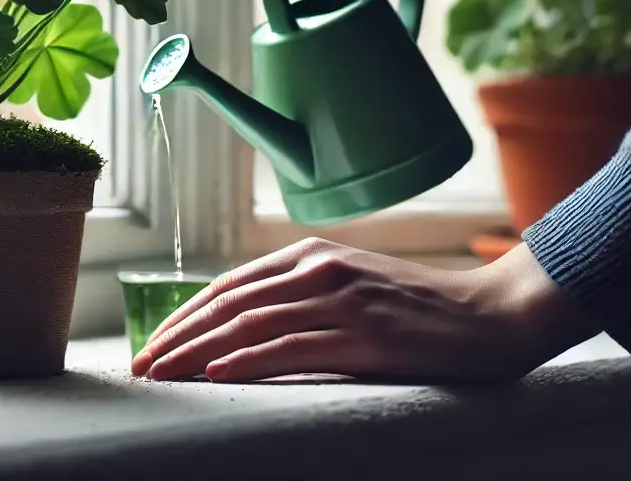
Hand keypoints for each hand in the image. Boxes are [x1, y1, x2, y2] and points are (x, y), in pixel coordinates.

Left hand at [130, 240, 594, 383]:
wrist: (488, 315)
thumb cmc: (416, 307)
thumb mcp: (349, 286)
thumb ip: (300, 295)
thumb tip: (245, 327)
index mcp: (308, 257)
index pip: (229, 286)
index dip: (185, 315)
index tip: (154, 344)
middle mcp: (316, 270)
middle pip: (230, 304)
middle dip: (179, 336)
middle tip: (141, 365)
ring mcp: (340, 300)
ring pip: (251, 325)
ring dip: (200, 351)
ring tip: (164, 374)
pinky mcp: (365, 335)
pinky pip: (295, 347)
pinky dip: (251, 361)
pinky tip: (220, 375)